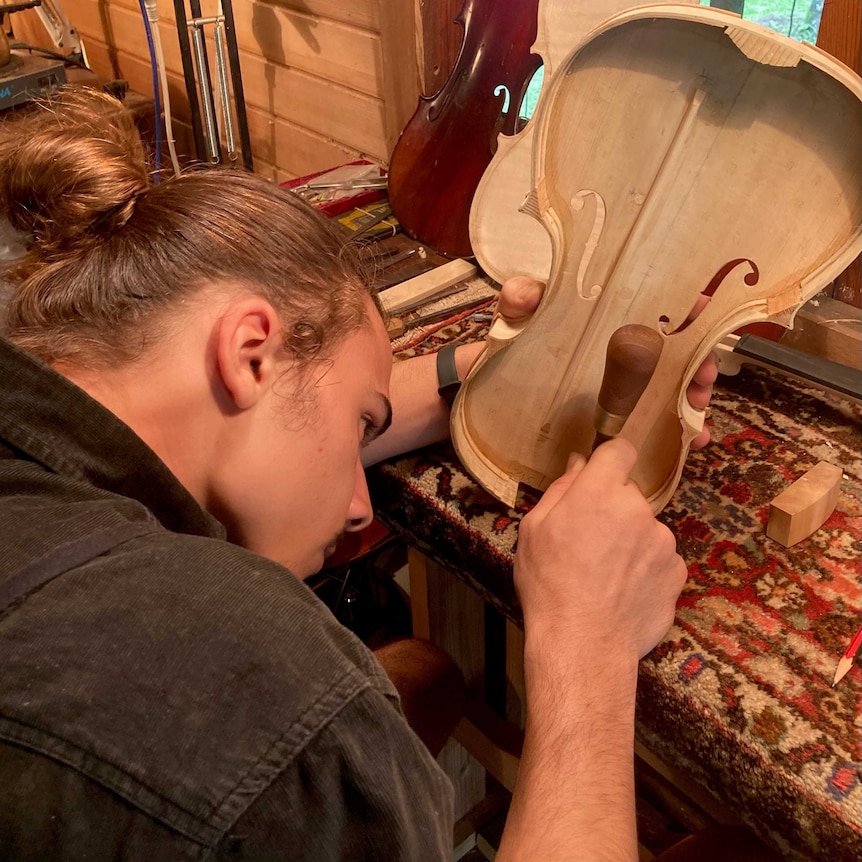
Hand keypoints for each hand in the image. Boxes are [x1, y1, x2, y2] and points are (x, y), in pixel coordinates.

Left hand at [492, 277, 717, 448]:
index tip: (706, 308)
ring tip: (699, 405)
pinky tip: (694, 437)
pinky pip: (659, 419)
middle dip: (699, 358)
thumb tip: (525, 295)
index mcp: (607, 316)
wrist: (490, 388)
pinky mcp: (617, 415)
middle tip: (705, 374)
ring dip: (696, 392)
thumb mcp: (515, 316)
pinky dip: (682, 427)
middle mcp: (622, 347)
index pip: (656, 303)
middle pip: (677, 348)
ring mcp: (622, 383)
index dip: (686, 304)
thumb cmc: (506, 346)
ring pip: (675, 383)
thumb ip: (521, 300)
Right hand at [514, 438, 686, 660]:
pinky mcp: (677, 572)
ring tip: (606, 576)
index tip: (601, 476)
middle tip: (589, 543)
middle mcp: (638, 509)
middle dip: (613, 511)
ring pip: (646, 529)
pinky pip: (660, 559)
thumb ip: (560, 490)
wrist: (583, 643)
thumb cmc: (549, 585)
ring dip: (631, 542)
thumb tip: (579, 465)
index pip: (620, 451)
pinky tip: (623, 591)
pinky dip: (645, 570)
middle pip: (629, 496)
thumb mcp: (533, 531)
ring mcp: (663, 541)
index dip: (610, 461)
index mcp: (599, 492)